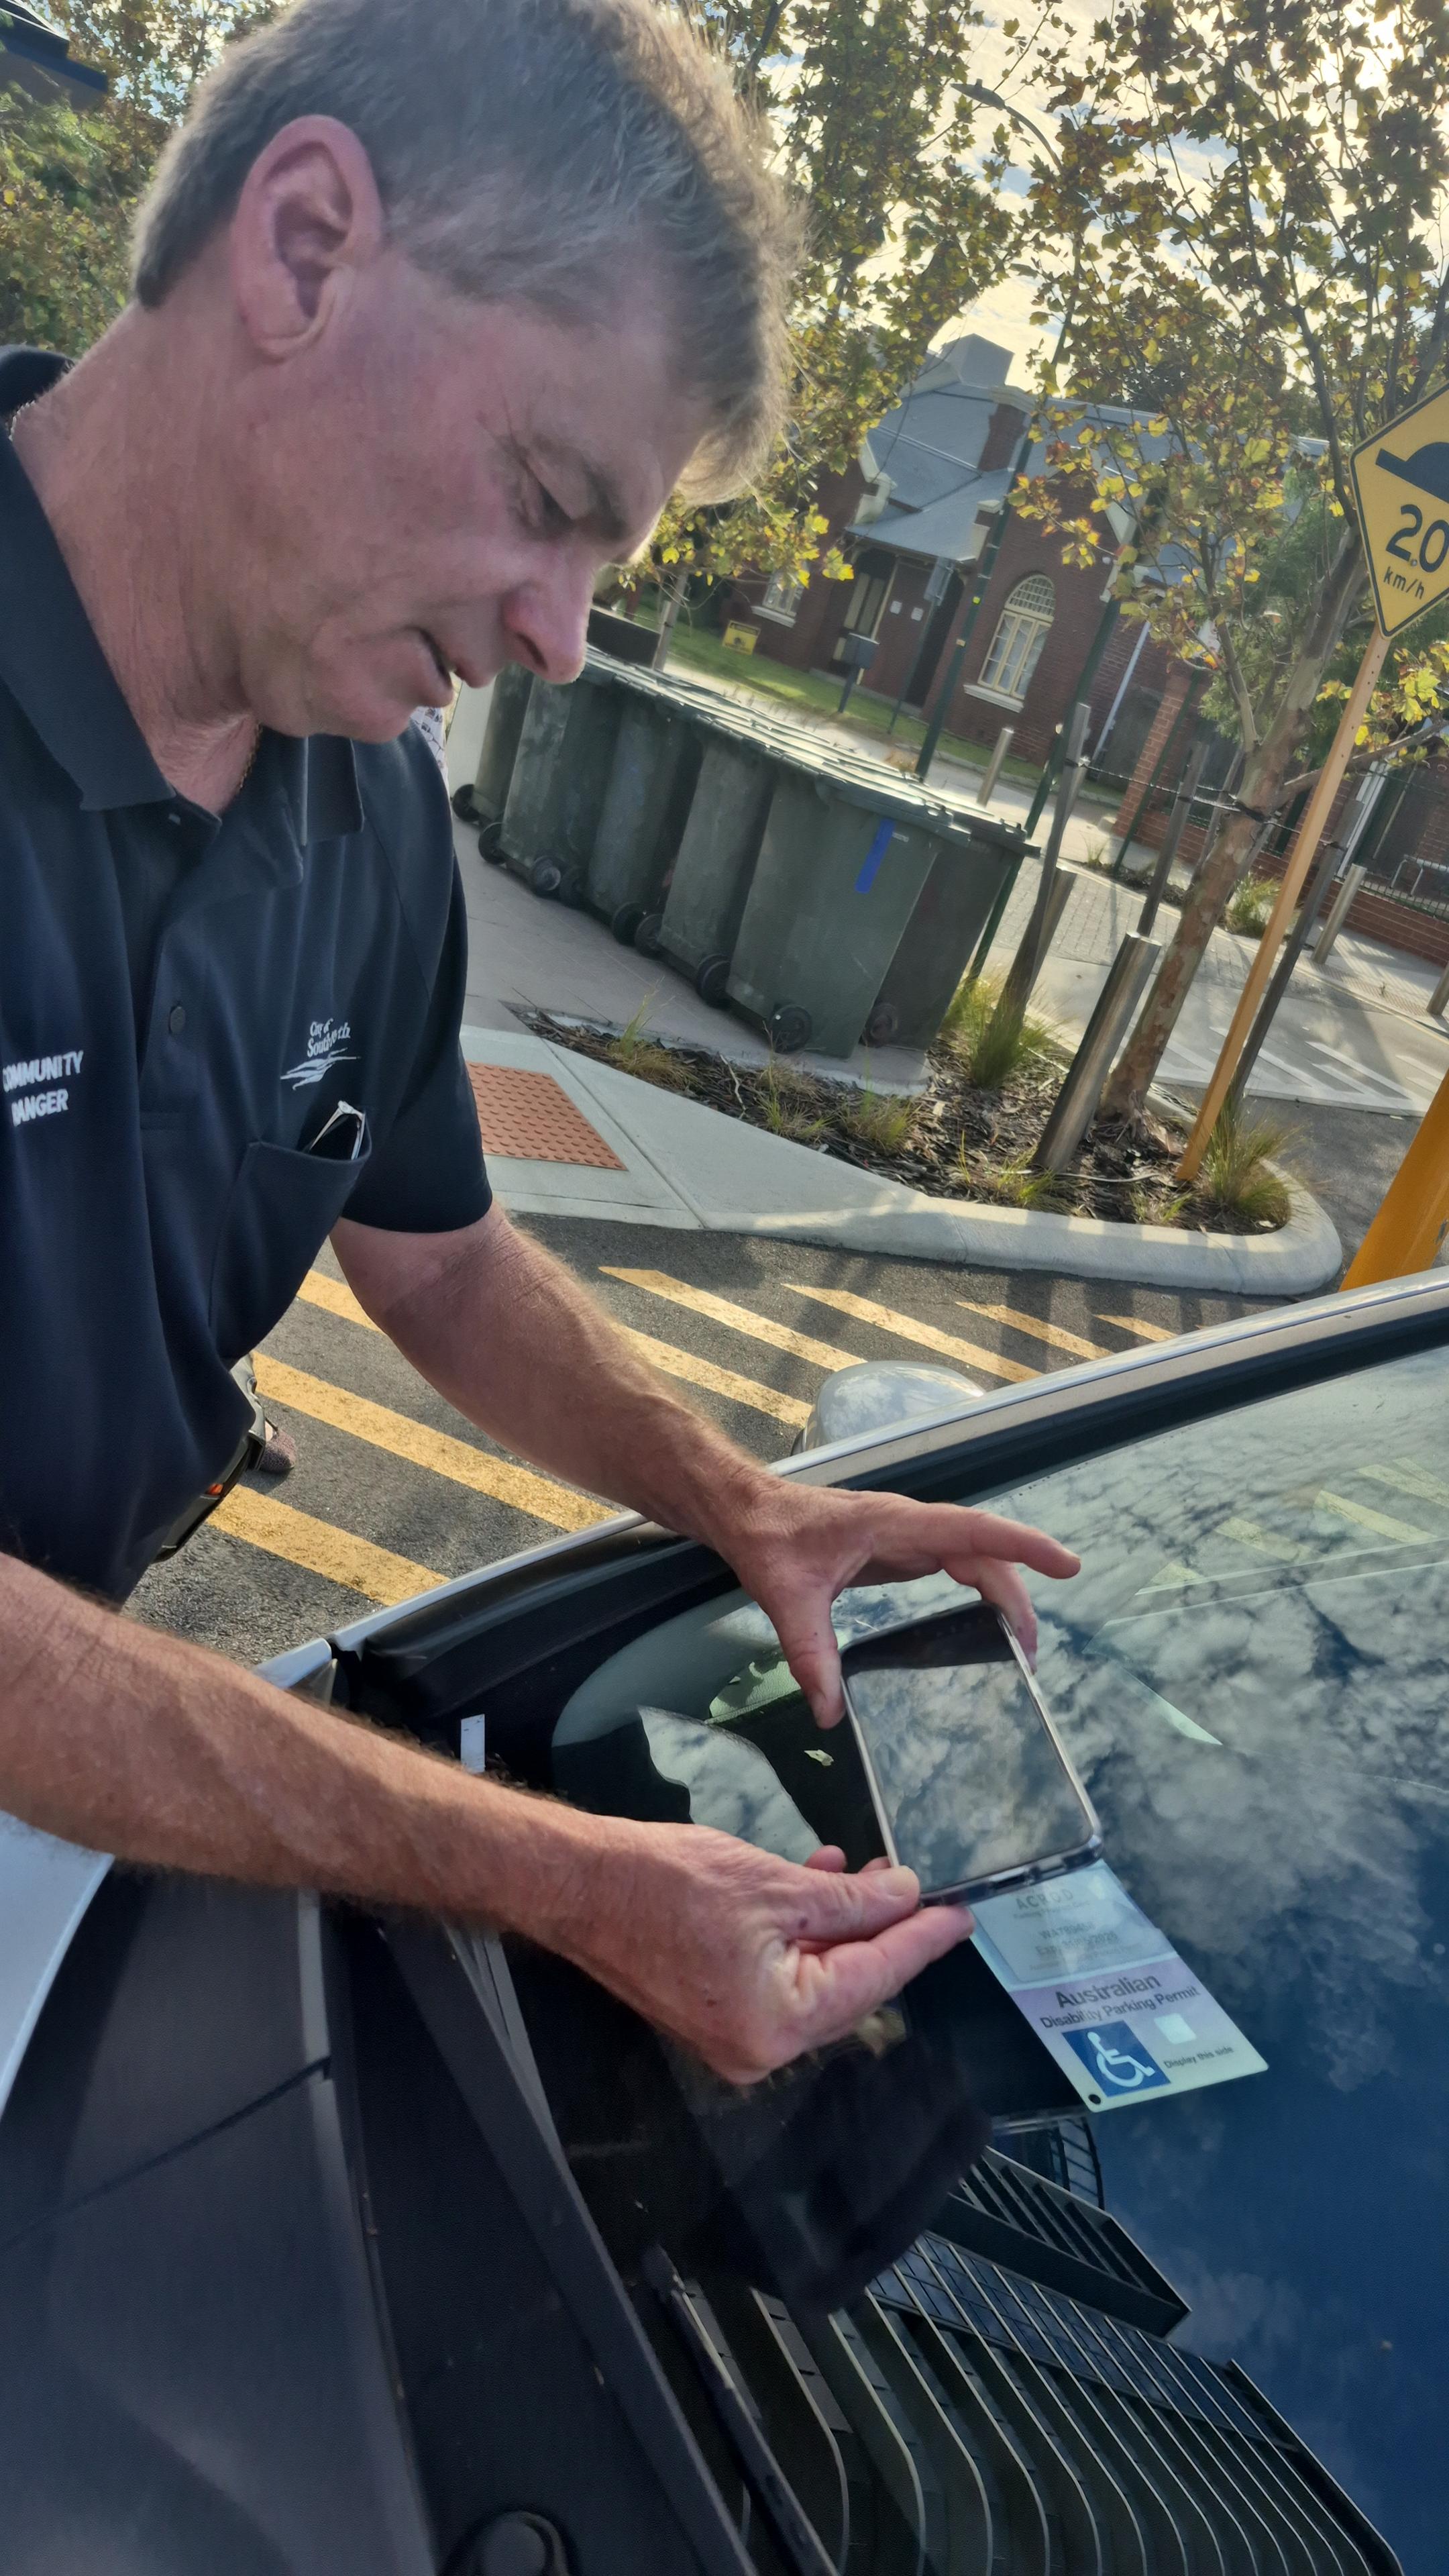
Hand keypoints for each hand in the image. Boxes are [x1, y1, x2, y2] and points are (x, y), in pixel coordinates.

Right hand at [557, 1819, 971, 2083]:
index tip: (962, 1915)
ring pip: (817, 1977)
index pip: (874, 1979)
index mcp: (779, 2025)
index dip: (921, 1940)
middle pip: (849, 1986)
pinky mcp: (716, 2010)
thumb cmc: (665, 1884)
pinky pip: (781, 1975)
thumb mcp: (774, 1885)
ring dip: (845, 1925)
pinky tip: (822, 1881)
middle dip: (885, 1931)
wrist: (579, 1886)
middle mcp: (761, 2047)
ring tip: (876, 1873)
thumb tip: (906, 1897)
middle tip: (923, 1888)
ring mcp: (735, 2034)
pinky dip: (804, 1933)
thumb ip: (850, 1900)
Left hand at [719, 1478, 1079, 1724]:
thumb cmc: (768, 1537)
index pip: (973, 1531)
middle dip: (1016, 1598)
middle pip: (983, 1555)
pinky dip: (978, 1590)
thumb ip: (808, 1652)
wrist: (746, 1510)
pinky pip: (953, 1565)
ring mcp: (907, 1537)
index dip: (1023, 1545)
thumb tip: (828, 1713)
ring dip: (1001, 1596)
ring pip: (973, 1559)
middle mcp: (911, 1526)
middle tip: (1029, 1657)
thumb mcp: (786, 1595)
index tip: (1066, 1564)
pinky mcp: (898, 1551)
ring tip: (1018, 1649)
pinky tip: (984, 1624)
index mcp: (895, 1525)